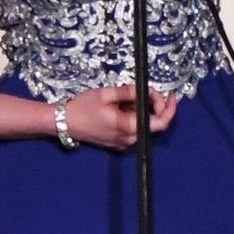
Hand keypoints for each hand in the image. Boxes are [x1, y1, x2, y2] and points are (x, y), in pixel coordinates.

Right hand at [63, 84, 178, 149]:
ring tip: (127, 97)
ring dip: (142, 110)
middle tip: (147, 91)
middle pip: (154, 124)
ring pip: (143, 125)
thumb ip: (128, 92)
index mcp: (127, 127)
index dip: (169, 108)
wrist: (64, 123)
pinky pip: (133, 129)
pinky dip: (134, 116)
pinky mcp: (118, 142)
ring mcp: (123, 143)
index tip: (169, 95)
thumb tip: (145, 90)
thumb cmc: (81, 108)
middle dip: (155, 105)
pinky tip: (122, 106)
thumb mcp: (105, 94)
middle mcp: (128, 139)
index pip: (160, 123)